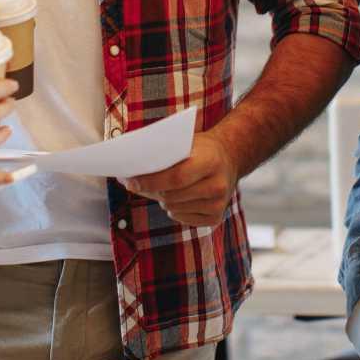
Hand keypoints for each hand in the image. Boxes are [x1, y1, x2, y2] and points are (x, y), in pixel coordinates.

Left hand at [123, 133, 241, 227]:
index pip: (175, 178)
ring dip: (162, 199)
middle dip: (149, 191)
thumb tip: (130, 171)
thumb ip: (164, 153)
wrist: (230, 158)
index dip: (150, 182)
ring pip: (173, 208)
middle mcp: (218, 185)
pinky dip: (173, 209)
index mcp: (211, 161)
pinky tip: (179, 197)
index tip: (129, 182)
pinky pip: (181, 218)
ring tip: (162, 187)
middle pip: (172, 196)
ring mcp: (219, 204)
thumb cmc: (201, 148)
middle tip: (135, 184)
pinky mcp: (216, 218)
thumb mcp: (187, 142)